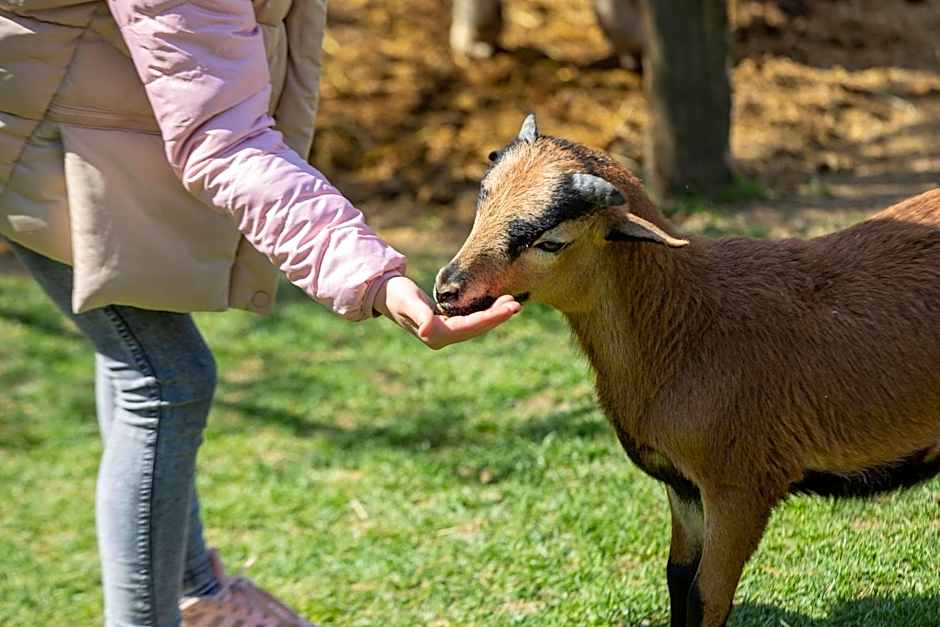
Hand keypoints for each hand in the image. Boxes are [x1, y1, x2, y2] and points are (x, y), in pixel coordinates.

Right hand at [374, 276, 520, 349]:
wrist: (386, 294)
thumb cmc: (395, 295)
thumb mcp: (407, 301)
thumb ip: (419, 314)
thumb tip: (427, 330)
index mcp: (435, 335)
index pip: (470, 327)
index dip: (491, 318)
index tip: (509, 309)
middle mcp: (442, 337)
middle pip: (477, 328)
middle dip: (498, 317)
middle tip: (517, 305)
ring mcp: (445, 332)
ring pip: (476, 325)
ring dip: (495, 315)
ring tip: (512, 303)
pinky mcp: (447, 324)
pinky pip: (472, 320)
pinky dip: (486, 312)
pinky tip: (497, 304)